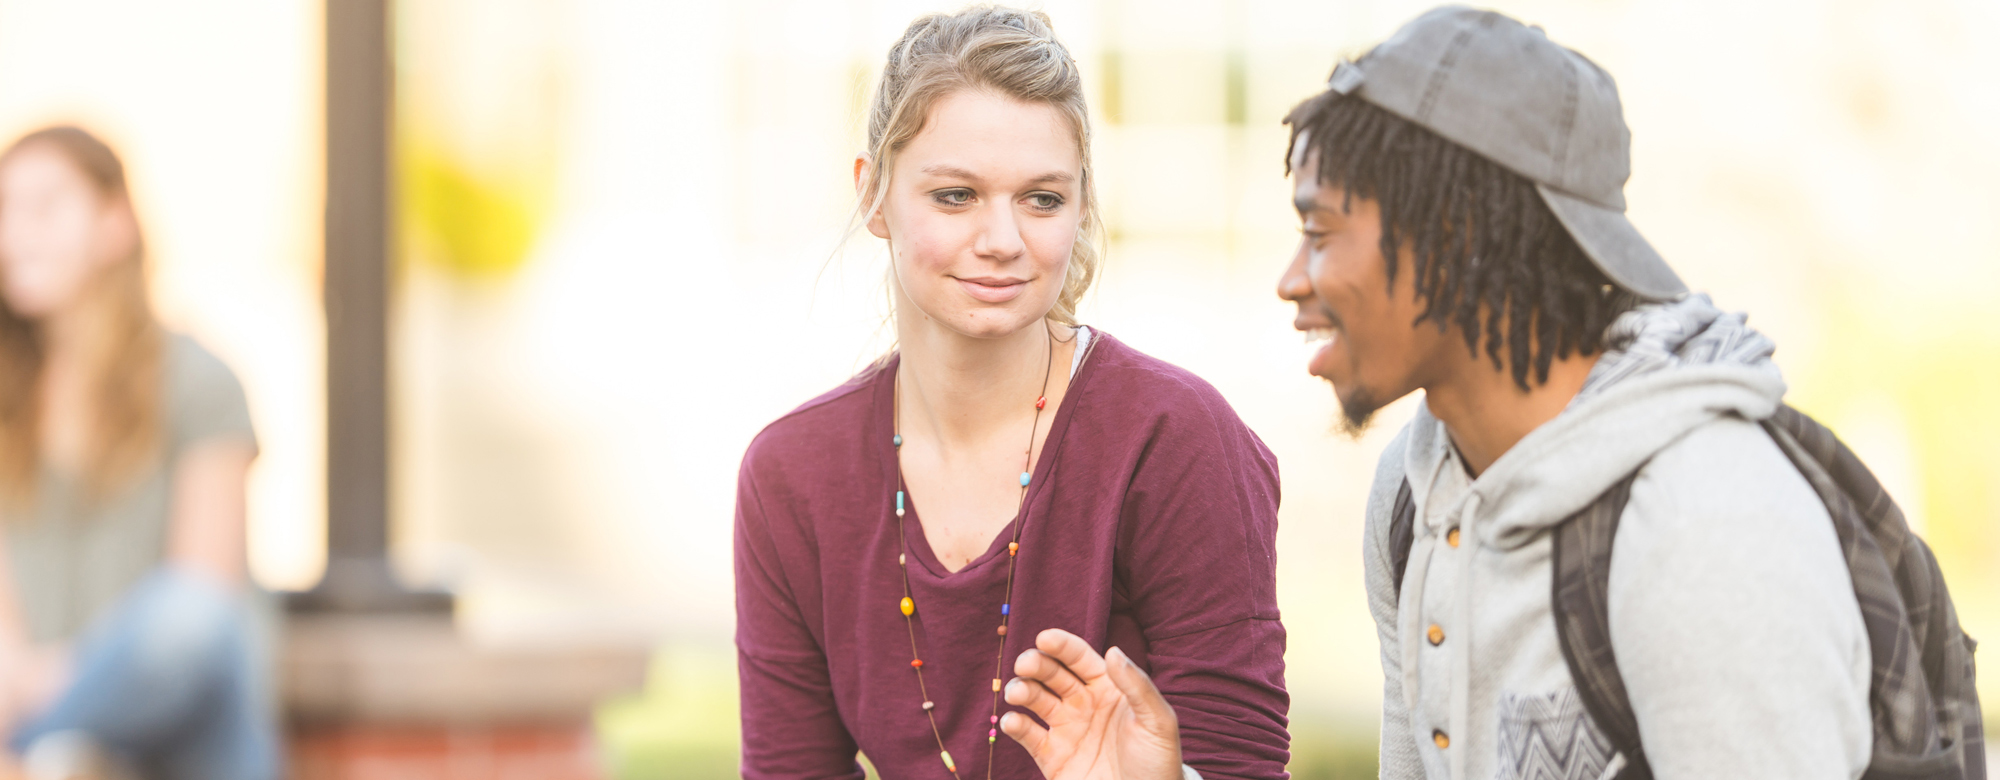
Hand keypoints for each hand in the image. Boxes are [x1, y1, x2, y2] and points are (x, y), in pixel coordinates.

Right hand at [1000, 629, 1183, 779]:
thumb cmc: (1158, 762)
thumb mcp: (1158, 722)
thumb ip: (1137, 686)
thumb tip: (1113, 651)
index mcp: (1108, 688)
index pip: (1080, 658)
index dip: (1062, 645)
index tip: (1044, 638)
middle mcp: (1083, 704)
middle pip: (1052, 674)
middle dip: (1036, 664)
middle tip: (1025, 664)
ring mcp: (1065, 729)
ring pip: (1035, 699)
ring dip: (1022, 690)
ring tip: (1016, 692)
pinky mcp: (1052, 757)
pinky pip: (1027, 735)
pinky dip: (1014, 725)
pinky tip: (1013, 721)